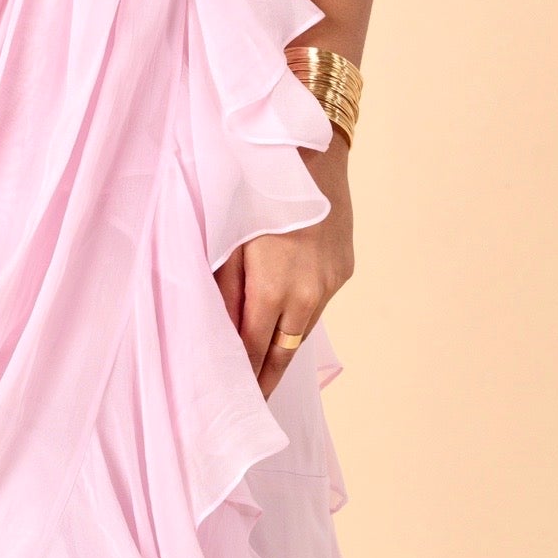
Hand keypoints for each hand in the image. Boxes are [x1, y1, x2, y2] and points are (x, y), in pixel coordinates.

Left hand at [214, 134, 352, 399]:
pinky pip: (317, 305)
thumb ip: (221, 290)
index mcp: (274, 288)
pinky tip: (284, 321)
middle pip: (283, 352)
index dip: (242, 378)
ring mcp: (331, 283)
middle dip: (265, 379)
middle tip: (248, 408)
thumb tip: (213, 333)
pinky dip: (298, 315)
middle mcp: (309, 294)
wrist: (310, 149)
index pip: (255, 351)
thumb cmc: (252, 186)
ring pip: (302, 331)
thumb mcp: (225, 237)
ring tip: (263, 373)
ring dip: (282, 348)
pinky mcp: (344, 270)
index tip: (230, 404)